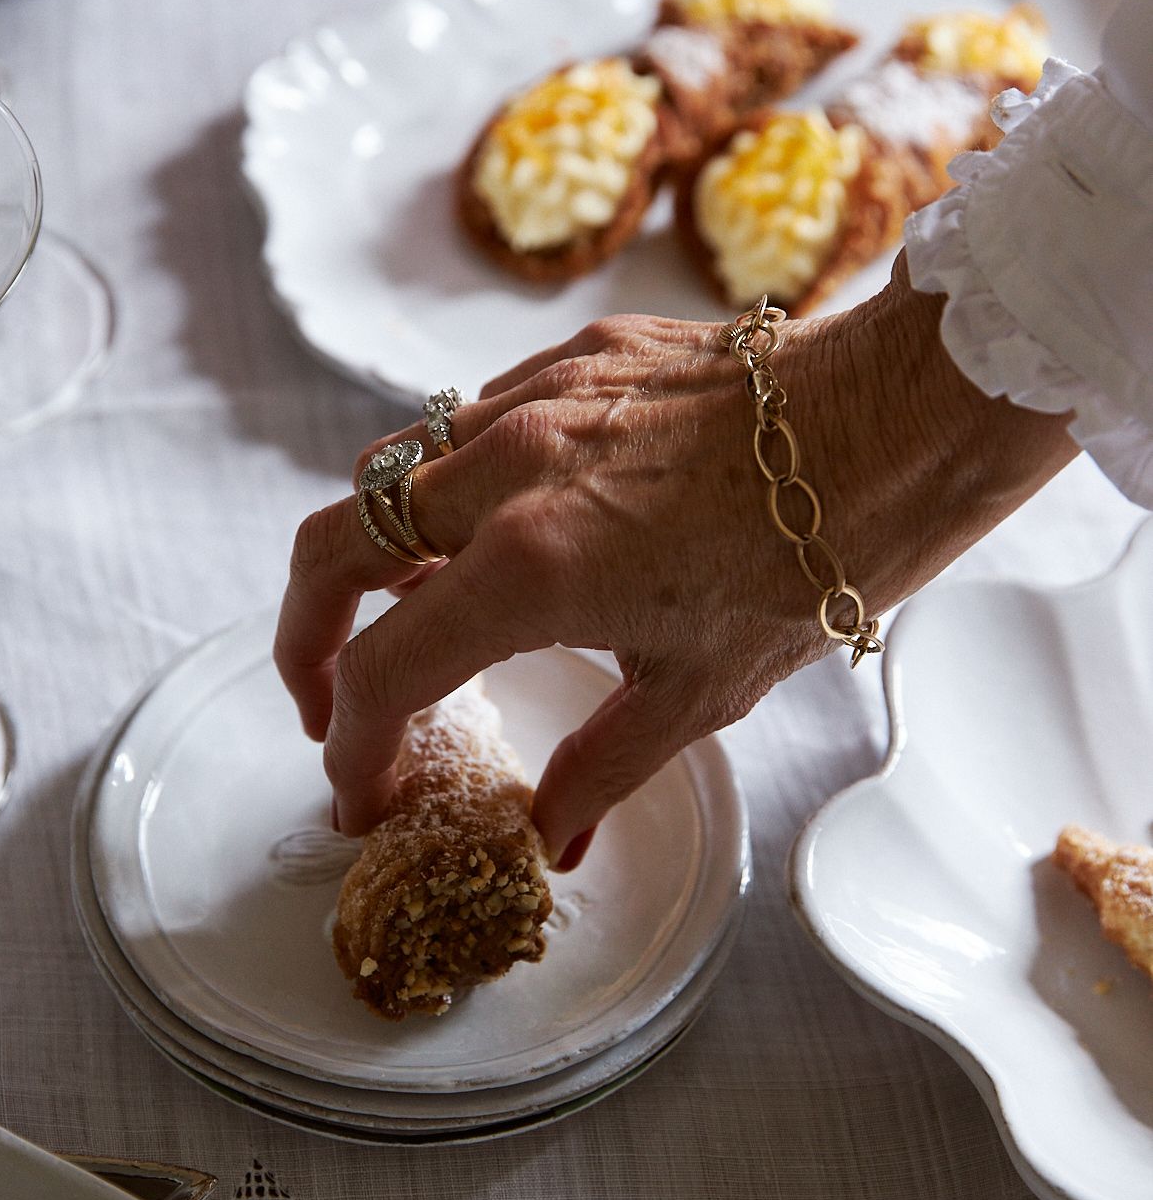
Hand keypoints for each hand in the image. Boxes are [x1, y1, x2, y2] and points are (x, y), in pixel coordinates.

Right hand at [274, 256, 1073, 864]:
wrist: (894, 422)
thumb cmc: (816, 559)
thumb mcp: (701, 691)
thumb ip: (599, 768)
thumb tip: (548, 839)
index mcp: (529, 570)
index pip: (382, 673)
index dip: (355, 750)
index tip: (365, 794)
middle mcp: (504, 474)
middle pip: (330, 548)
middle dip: (305, 639)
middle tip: (328, 702)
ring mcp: (530, 403)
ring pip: (388, 473)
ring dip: (373, 554)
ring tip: (408, 618)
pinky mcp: (570, 360)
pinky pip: (466, 424)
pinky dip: (450, 489)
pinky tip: (498, 531)